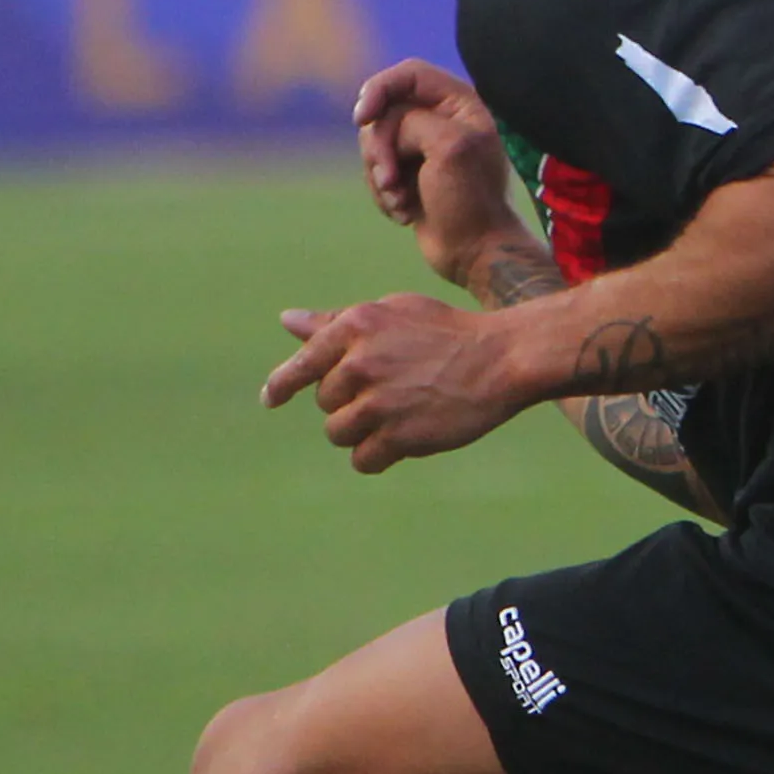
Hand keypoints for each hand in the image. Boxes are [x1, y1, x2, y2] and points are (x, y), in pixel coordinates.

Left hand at [260, 295, 526, 472]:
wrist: (502, 359)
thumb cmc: (447, 332)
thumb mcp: (391, 313)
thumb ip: (337, 322)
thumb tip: (286, 321)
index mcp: (355, 327)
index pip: (302, 363)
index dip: (282, 385)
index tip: (271, 400)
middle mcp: (361, 363)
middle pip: (325, 402)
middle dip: (350, 403)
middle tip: (391, 394)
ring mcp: (379, 402)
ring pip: (339, 433)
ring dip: (361, 432)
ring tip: (397, 418)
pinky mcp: (399, 436)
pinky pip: (363, 459)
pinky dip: (376, 456)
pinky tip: (400, 443)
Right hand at [353, 59, 523, 288]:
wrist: (475, 254)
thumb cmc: (470, 201)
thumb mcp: (448, 147)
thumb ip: (411, 120)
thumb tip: (380, 123)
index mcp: (461, 105)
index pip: (408, 75)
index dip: (379, 90)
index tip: (362, 118)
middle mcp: (442, 121)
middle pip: (384, 112)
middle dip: (380, 149)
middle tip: (391, 181)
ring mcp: (424, 149)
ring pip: (374, 144)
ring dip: (380, 176)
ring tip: (400, 202)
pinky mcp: (409, 176)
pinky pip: (375, 171)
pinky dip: (382, 193)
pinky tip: (404, 214)